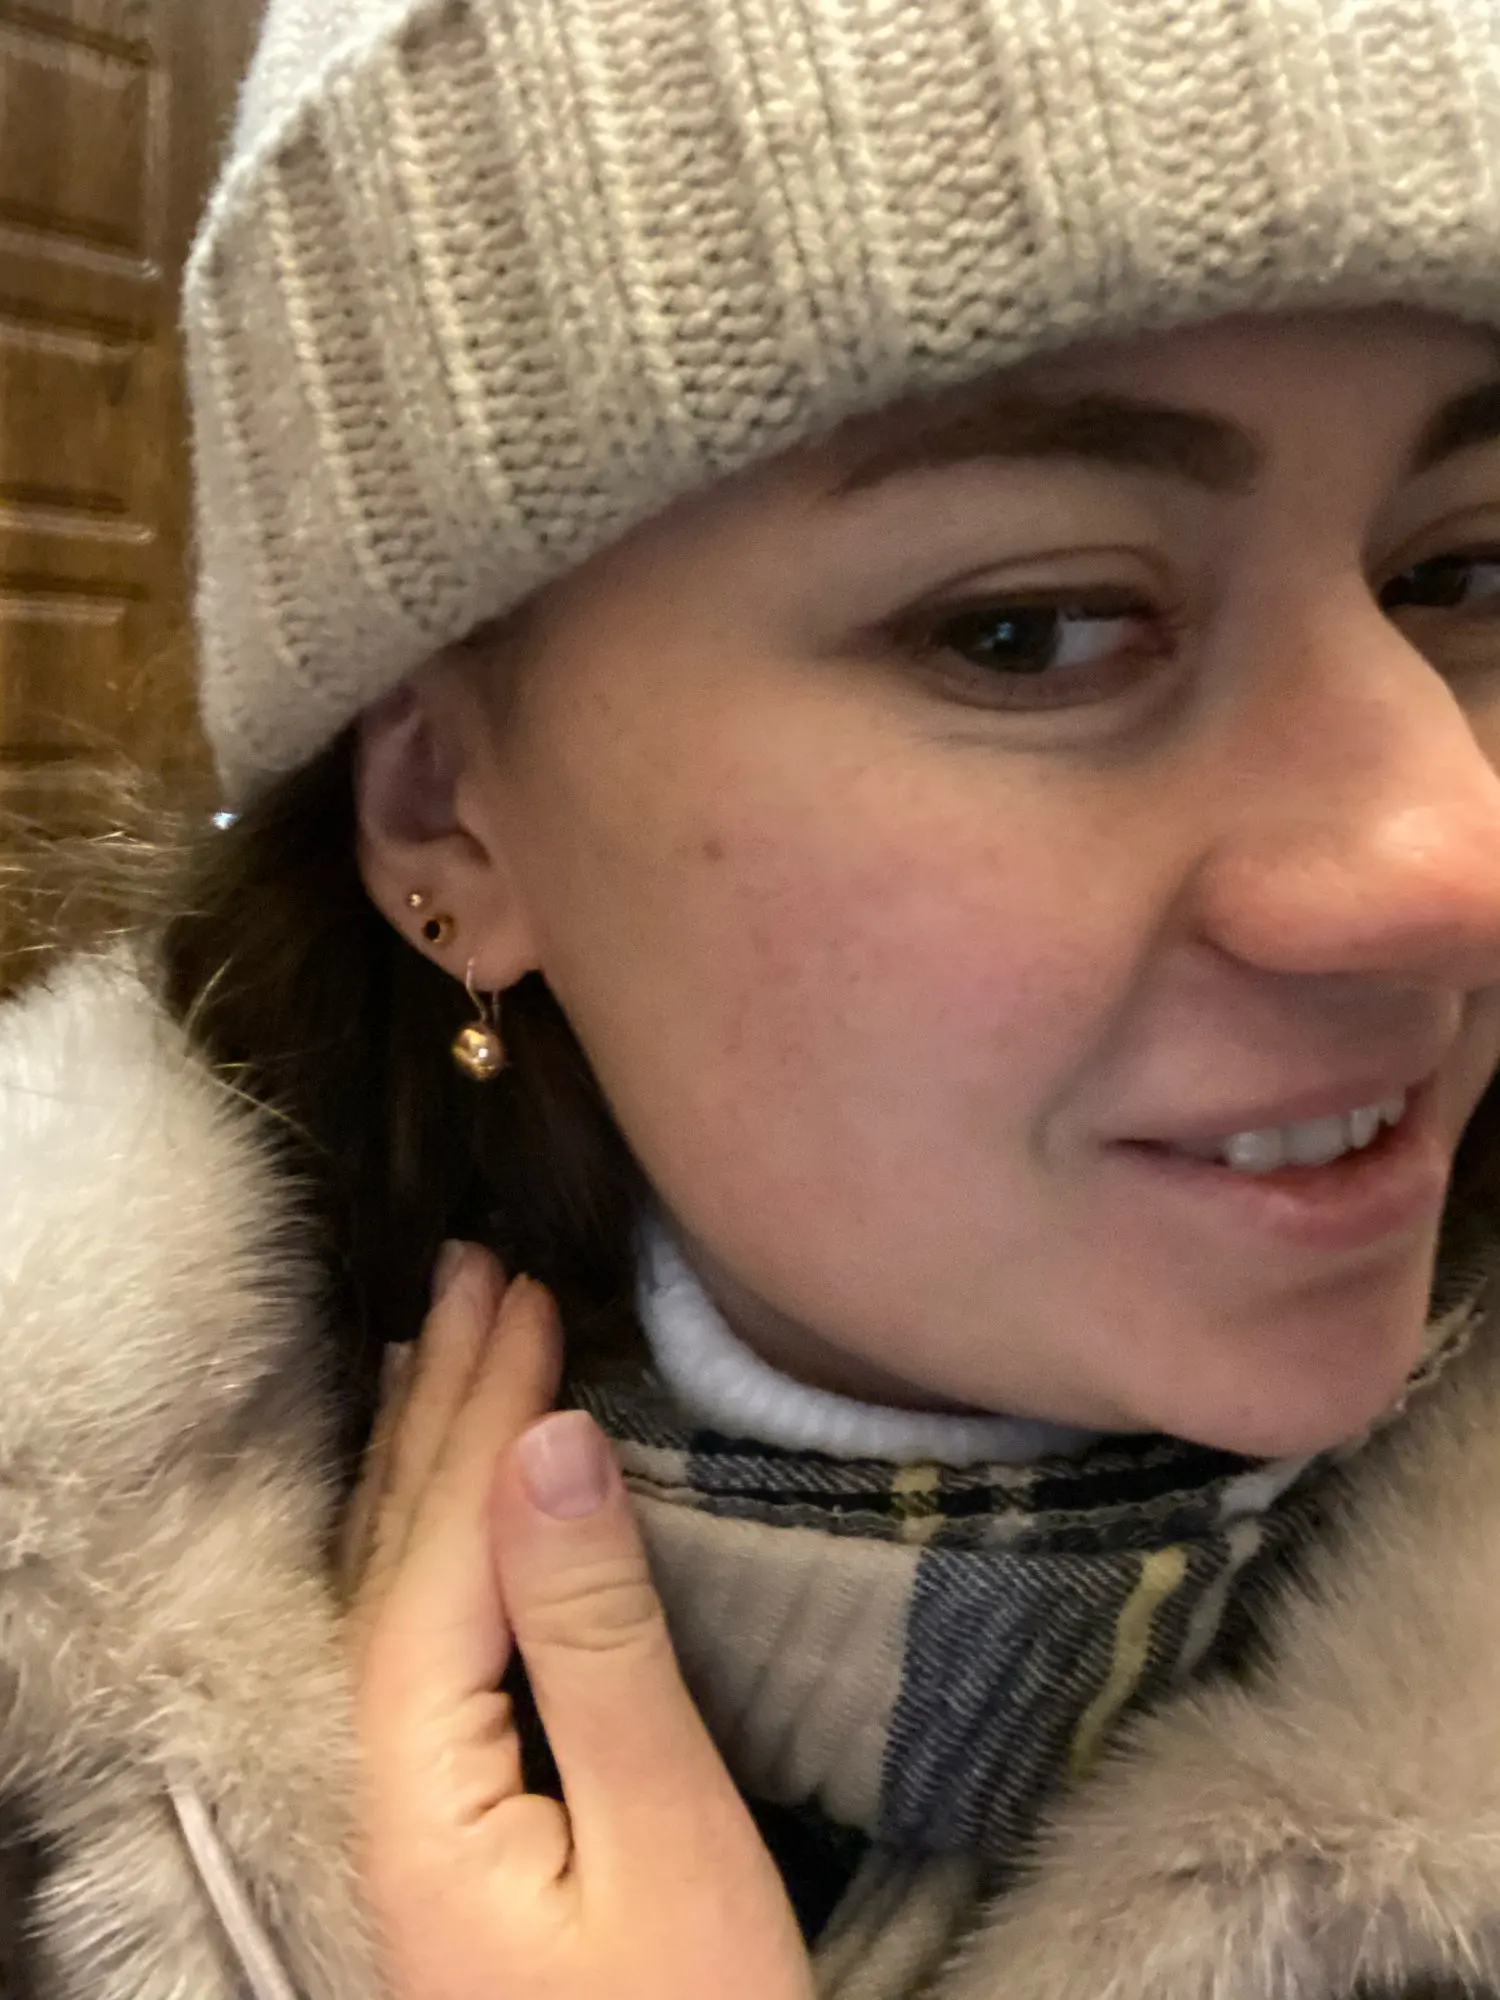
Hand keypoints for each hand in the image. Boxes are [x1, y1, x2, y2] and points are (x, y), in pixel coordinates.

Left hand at [346, 1244, 814, 1999]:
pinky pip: (413, 1641)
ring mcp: (397, 1814)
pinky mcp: (443, 1827)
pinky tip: (439, 1505)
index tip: (524, 1291)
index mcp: (412, 1788)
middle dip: (438, 1405)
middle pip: (391, 1558)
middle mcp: (375, 1791)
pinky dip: (427, 1541)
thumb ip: (597, 1639)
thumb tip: (556, 1449)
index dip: (482, 1410)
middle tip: (474, 1270)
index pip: (436, 1553)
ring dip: (423, 1457)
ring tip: (440, 1343)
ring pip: (392, 1594)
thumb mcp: (667, 1839)